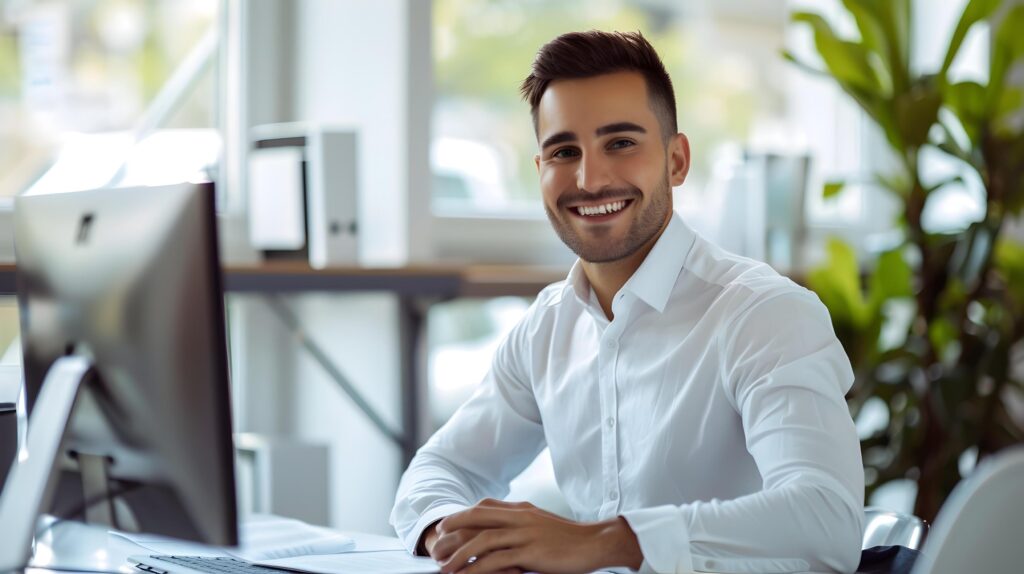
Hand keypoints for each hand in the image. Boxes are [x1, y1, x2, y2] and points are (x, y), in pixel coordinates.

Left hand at [428, 498, 641, 573]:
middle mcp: (520, 517)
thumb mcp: (543, 525)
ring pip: (482, 539)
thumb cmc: (571, 538)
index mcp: (523, 509)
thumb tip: (504, 534)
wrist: (597, 542)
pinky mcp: (531, 552)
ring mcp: (525, 533)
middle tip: (436, 546)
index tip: (447, 526)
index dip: (463, 515)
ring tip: (445, 568)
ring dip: (460, 554)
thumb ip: (523, 525)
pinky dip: (478, 568)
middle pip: (477, 518)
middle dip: (453, 531)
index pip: (485, 506)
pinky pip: (497, 559)